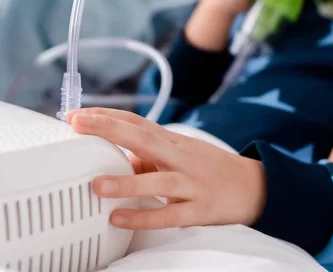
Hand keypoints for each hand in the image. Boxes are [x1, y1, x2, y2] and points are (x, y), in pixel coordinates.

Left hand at [68, 108, 266, 229]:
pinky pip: (169, 215)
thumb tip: (116, 162)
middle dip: (109, 129)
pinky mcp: (200, 209)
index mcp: (173, 142)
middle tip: (78, 124)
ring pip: (157, 181)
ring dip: (126, 182)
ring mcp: (192, 183)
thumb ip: (149, 157)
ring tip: (95, 184)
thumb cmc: (210, 168)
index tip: (78, 114)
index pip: (137, 122)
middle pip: (143, 139)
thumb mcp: (180, 155)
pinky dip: (144, 217)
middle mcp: (181, 158)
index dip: (107, 116)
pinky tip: (119, 218)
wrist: (254, 186)